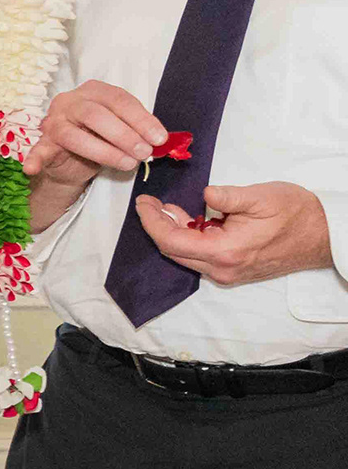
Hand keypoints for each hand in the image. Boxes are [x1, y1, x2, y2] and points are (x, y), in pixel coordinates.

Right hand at [25, 80, 167, 231]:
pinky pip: (37, 150)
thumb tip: (158, 141)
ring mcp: (54, 121)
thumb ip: (137, 130)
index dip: (141, 119)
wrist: (72, 156)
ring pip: (73, 135)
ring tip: (127, 165)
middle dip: (124, 135)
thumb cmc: (101, 136)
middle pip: (95, 114)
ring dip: (104, 151)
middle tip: (144, 153)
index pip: (119, 100)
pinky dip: (34, 158)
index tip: (159, 139)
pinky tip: (31, 168)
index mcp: (94, 91)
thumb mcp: (122, 128)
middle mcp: (71, 101)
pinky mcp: (43, 142)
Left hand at [135, 181, 334, 287]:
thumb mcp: (261, 197)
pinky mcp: (233, 272)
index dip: (151, 222)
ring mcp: (228, 274)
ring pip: (185, 256)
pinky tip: (190, 220)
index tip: (143, 202)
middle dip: (157, 226)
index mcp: (225, 252)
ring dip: (172, 233)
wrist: (325, 235)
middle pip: (173, 252)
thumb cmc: (297, 214)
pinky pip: (200, 258)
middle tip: (151, 203)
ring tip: (168, 208)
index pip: (171, 241)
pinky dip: (189, 239)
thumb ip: (227, 196)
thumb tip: (203, 193)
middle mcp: (222, 270)